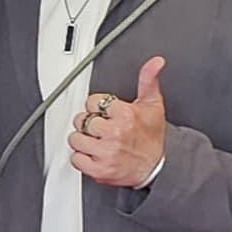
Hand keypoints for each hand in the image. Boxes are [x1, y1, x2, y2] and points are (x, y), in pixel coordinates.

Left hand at [68, 55, 169, 188]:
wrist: (156, 167)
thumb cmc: (152, 137)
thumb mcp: (153, 105)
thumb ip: (148, 80)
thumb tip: (156, 62)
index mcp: (125, 115)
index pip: (93, 101)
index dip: (97, 107)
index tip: (106, 113)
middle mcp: (114, 133)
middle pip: (82, 119)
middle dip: (90, 123)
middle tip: (102, 129)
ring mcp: (106, 152)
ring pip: (75, 138)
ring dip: (83, 140)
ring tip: (97, 142)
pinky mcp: (99, 169)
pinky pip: (76, 159)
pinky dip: (82, 158)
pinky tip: (95, 155)